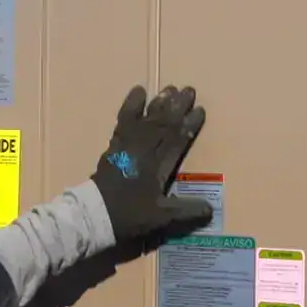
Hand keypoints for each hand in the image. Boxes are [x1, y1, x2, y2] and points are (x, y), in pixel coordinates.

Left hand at [90, 85, 211, 245]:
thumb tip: (211, 209)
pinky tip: (138, 91)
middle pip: (163, 124)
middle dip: (177, 107)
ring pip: (146, 119)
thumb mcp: (161, 217)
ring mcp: (127, 145)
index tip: (200, 110)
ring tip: (170, 89)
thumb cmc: (129, 215)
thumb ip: (186, 211)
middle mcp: (144, 150)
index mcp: (158, 166)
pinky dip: (131, 105)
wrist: (94, 214)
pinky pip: (124, 119)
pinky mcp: (114, 145)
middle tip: (189, 90)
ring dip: (158, 103)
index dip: (190, 125)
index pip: (177, 140)